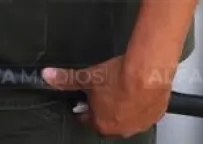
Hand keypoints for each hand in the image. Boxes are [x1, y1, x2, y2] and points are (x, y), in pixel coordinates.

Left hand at [42, 55, 173, 137]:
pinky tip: (139, 90)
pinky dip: (141, 105)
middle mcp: (120, 129)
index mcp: (101, 123)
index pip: (88, 119)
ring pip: (127, 118)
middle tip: (106, 91)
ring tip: (124, 88)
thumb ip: (65, 79)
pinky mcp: (154, 116)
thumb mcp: (87, 76)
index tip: (87, 100)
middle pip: (108, 121)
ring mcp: (138, 124)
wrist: (146, 73)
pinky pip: (145, 113)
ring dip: (124, 108)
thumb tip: (48, 76)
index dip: (85, 107)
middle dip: (105, 108)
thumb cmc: (120, 77)